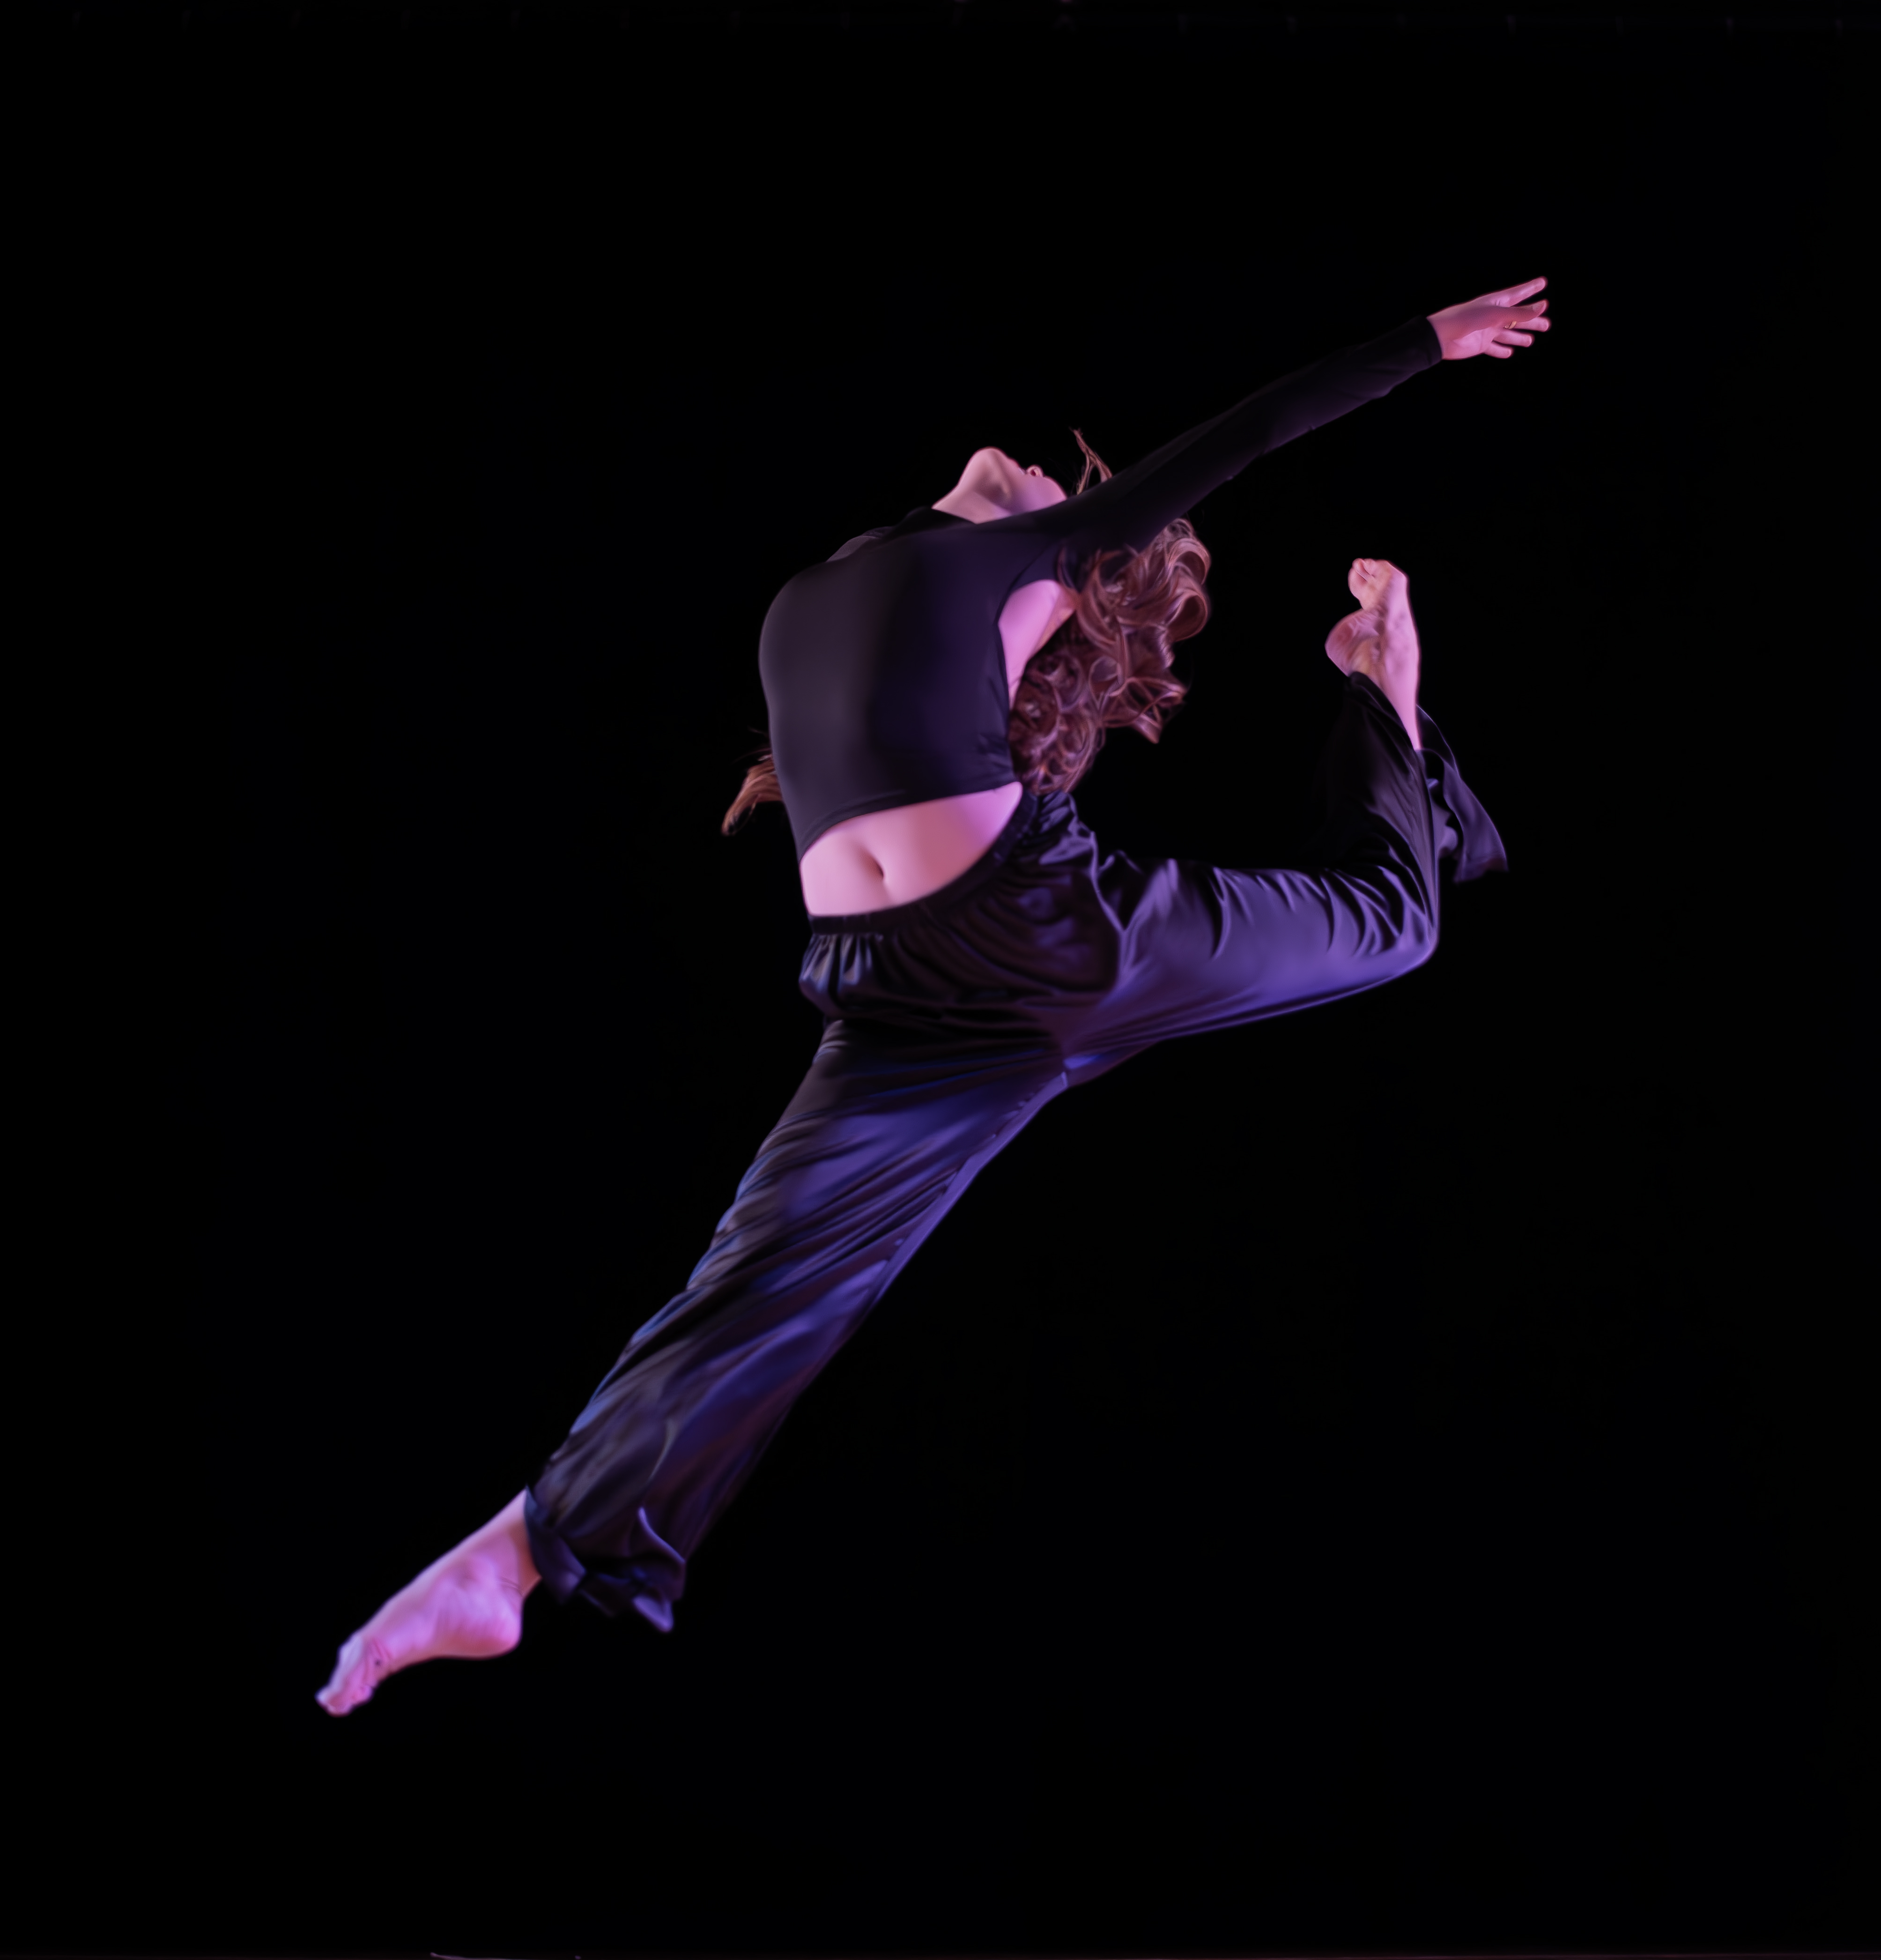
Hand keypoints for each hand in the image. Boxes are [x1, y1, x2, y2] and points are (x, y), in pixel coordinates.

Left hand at [1427, 276, 1549, 360]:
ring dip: (1520, 337)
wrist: (1443, 335)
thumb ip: (1520, 313)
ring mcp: (1487, 330)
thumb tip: (1544, 306)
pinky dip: (1502, 350)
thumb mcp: (1496, 314)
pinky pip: (1494, 348)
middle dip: (1531, 320)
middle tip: (1547, 324)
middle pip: (1517, 317)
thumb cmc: (1468, 318)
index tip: (1542, 282)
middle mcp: (1493, 315)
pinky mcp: (1480, 344)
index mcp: (1497, 302)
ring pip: (1508, 333)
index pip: (1518, 294)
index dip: (1531, 288)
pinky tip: (1509, 352)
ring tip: (1531, 340)